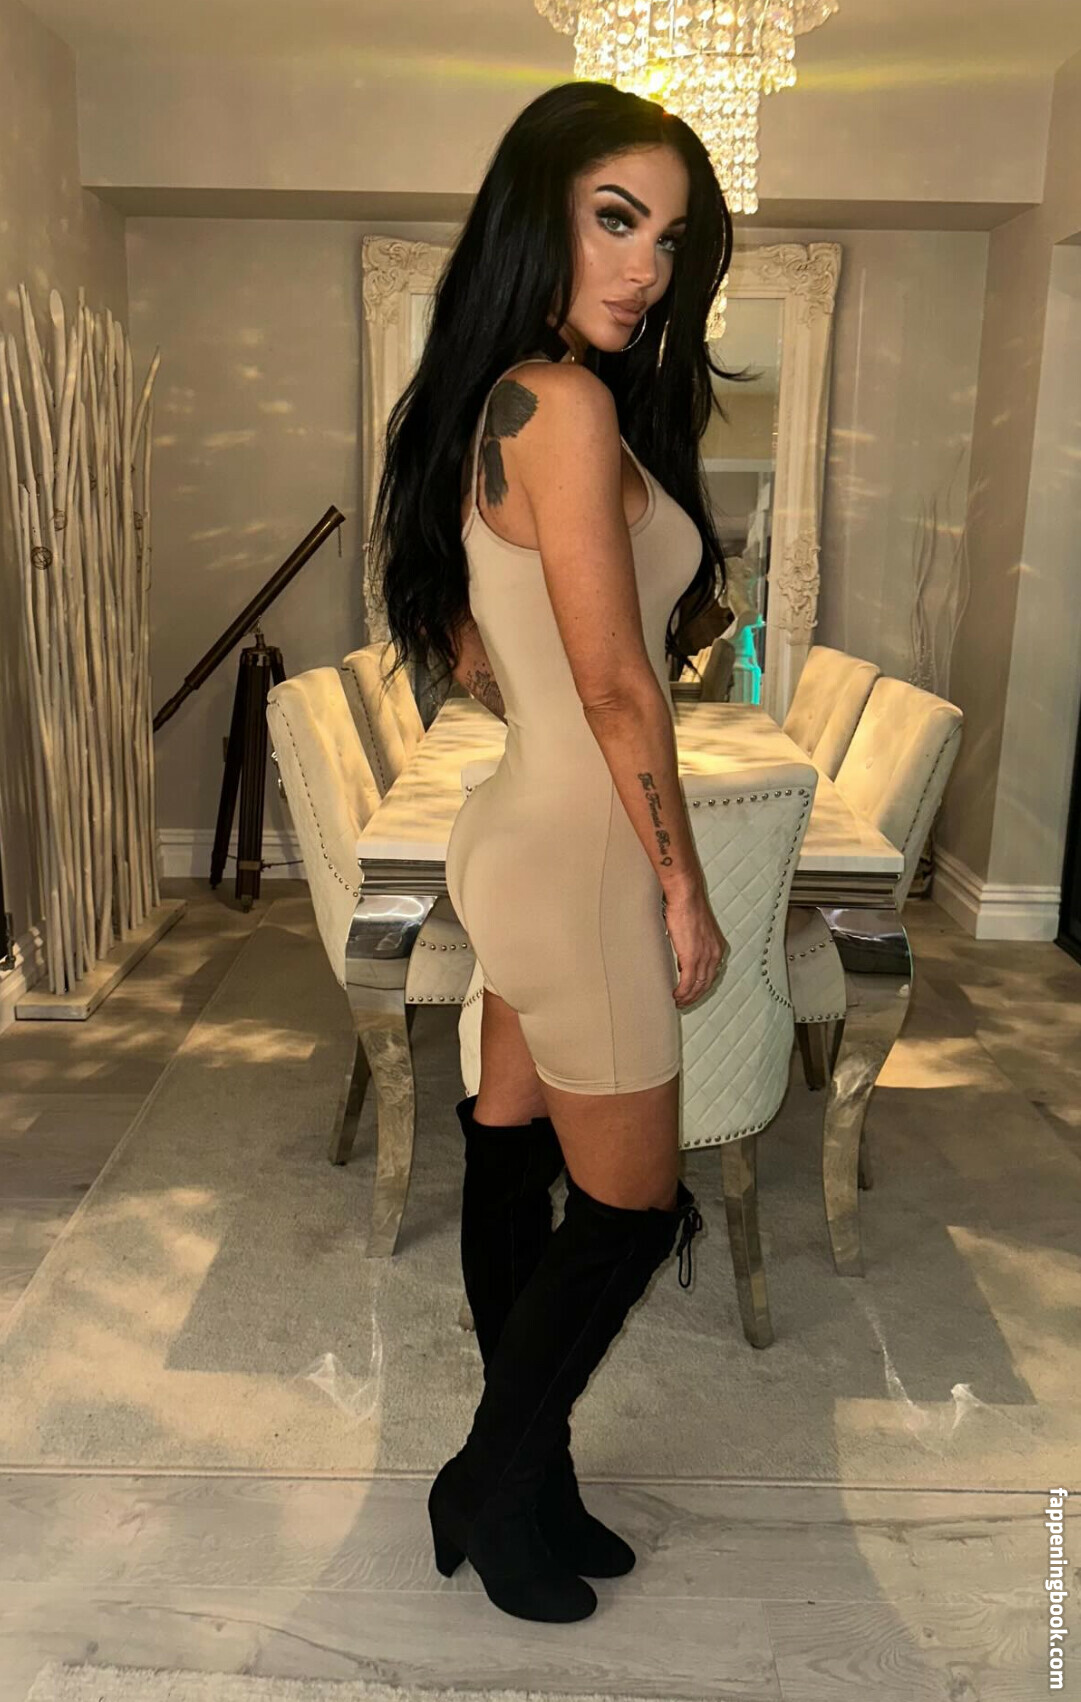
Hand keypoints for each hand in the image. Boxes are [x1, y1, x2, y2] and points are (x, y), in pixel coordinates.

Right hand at [662, 884, 729, 1008]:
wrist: (687, 896)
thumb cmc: (688, 907)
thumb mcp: (695, 931)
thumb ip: (693, 946)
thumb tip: (683, 960)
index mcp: (718, 948)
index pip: (712, 975)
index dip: (701, 987)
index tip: (692, 994)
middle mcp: (715, 954)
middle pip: (706, 984)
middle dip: (695, 996)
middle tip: (684, 1003)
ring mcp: (704, 957)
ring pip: (698, 987)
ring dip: (687, 997)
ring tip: (678, 1002)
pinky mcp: (692, 958)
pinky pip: (688, 983)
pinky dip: (681, 993)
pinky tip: (675, 996)